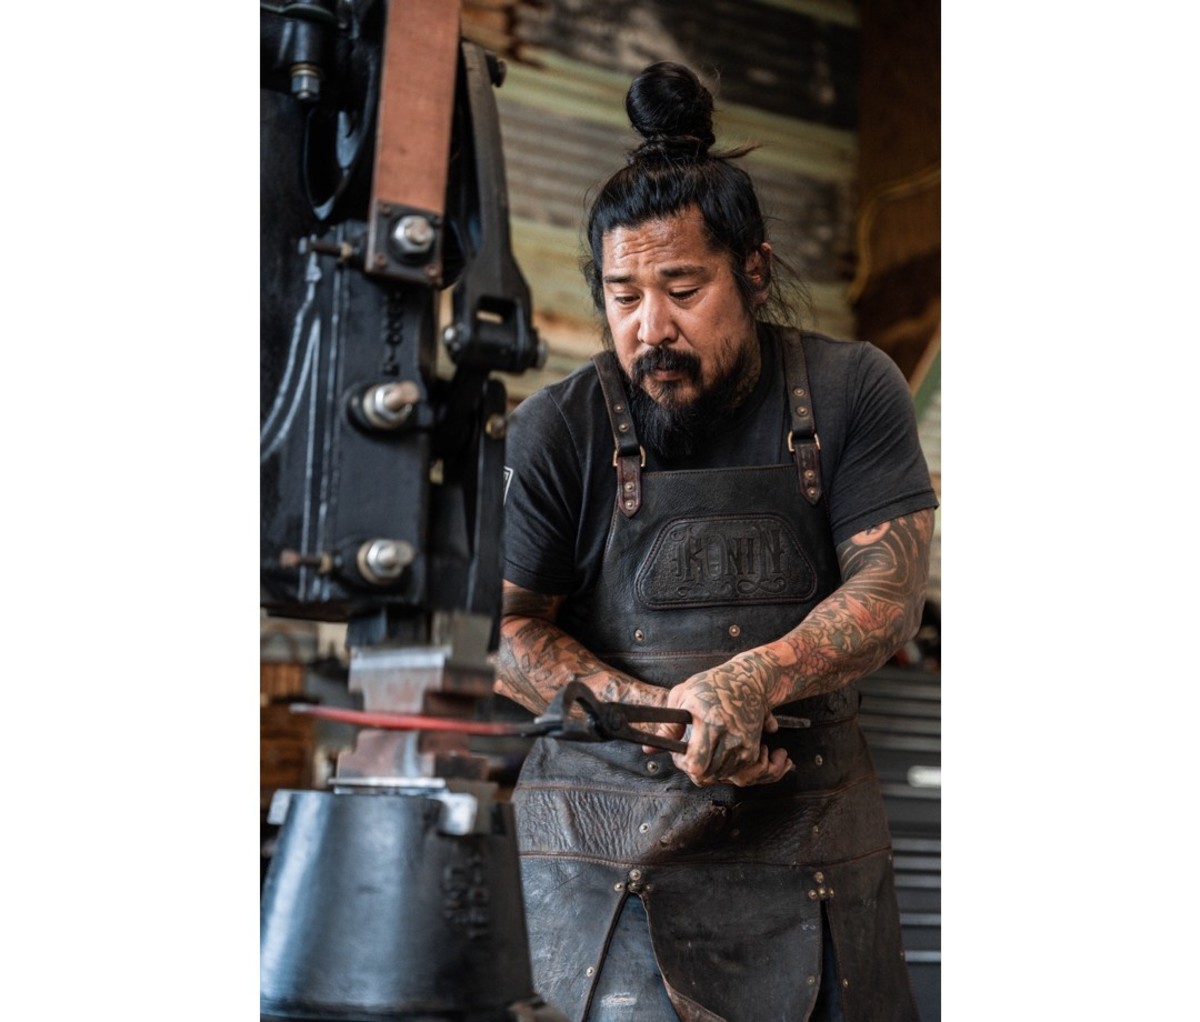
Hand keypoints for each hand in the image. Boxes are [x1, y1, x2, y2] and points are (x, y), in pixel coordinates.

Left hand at [654, 657, 793, 787]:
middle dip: (693, 770)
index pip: (695, 763)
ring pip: (720, 776)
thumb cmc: (711, 685)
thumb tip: (647, 749)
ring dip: (708, 770)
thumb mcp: (683, 696)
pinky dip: (723, 769)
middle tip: (689, 755)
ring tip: (703, 752)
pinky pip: (734, 773)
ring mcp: (743, 744)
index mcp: (710, 721)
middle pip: (708, 774)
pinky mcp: (752, 749)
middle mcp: (730, 735)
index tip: (678, 754)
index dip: (682, 764)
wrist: (749, 680)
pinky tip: (716, 754)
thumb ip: (667, 726)